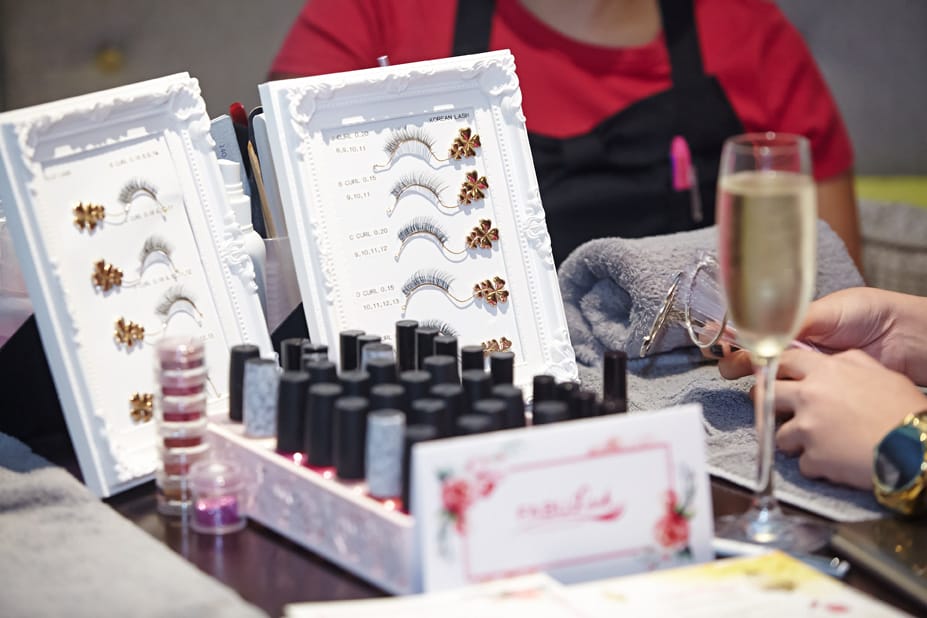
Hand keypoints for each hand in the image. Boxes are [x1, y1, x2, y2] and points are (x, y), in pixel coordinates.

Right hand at [719, 287, 926, 382]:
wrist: (910, 337)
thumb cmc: (872, 315)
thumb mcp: (828, 310)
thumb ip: (795, 321)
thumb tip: (762, 332)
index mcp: (796, 330)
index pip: (757, 337)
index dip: (736, 342)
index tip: (717, 346)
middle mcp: (799, 355)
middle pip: (758, 363)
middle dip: (738, 365)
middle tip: (729, 370)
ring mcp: (811, 378)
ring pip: (774, 384)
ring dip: (757, 385)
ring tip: (748, 385)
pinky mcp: (826, 398)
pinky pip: (799, 401)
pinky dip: (782, 402)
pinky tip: (771, 400)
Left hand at [766, 348, 926, 488]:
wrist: (917, 448)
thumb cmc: (906, 411)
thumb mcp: (881, 374)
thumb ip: (850, 363)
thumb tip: (835, 360)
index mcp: (827, 371)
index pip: (785, 361)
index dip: (776, 371)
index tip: (774, 379)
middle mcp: (810, 396)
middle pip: (765, 395)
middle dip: (768, 404)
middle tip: (779, 412)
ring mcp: (808, 427)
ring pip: (779, 435)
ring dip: (795, 441)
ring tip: (819, 445)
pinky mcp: (813, 457)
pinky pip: (802, 463)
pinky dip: (816, 466)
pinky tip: (836, 463)